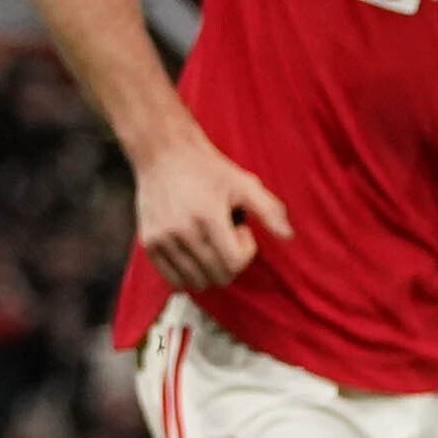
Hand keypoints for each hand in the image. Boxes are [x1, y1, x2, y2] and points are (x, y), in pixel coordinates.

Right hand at [132, 130, 291, 288]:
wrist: (164, 155)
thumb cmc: (209, 170)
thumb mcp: (244, 183)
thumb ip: (269, 210)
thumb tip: (288, 236)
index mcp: (208, 217)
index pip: (234, 264)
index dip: (246, 251)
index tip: (240, 229)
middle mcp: (183, 231)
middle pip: (218, 276)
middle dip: (230, 260)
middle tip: (225, 233)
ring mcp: (162, 240)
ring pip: (197, 282)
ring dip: (210, 266)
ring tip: (208, 238)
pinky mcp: (149, 244)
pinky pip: (174, 280)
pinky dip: (189, 274)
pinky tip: (194, 249)